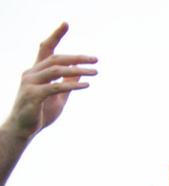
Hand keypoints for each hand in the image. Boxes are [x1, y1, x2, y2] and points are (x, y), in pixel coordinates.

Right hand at [3, 23, 96, 140]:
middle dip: (77, 57)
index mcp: (36, 71)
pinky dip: (72, 84)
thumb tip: (79, 72)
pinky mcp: (33, 95)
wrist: (23, 130)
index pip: (45, 48)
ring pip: (56, 70)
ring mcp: (30, 83)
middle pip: (56, 58)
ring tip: (95, 72)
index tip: (66, 23)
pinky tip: (86, 85)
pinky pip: (55, 87)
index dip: (56, 35)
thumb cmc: (40, 113)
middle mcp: (31, 73)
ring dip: (78, 70)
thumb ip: (67, 83)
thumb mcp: (58, 96)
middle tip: (96, 59)